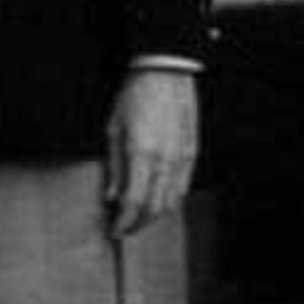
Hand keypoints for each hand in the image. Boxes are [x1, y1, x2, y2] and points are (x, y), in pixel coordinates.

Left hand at [106, 68, 201, 238]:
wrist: (165, 72)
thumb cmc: (134, 97)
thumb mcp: (113, 130)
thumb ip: (114, 167)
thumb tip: (112, 197)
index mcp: (141, 154)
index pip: (134, 203)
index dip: (123, 222)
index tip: (114, 231)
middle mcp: (165, 160)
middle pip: (154, 208)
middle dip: (138, 224)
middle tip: (124, 228)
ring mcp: (182, 157)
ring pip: (171, 200)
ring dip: (154, 215)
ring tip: (139, 217)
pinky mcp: (192, 152)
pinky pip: (183, 186)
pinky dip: (170, 200)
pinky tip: (159, 201)